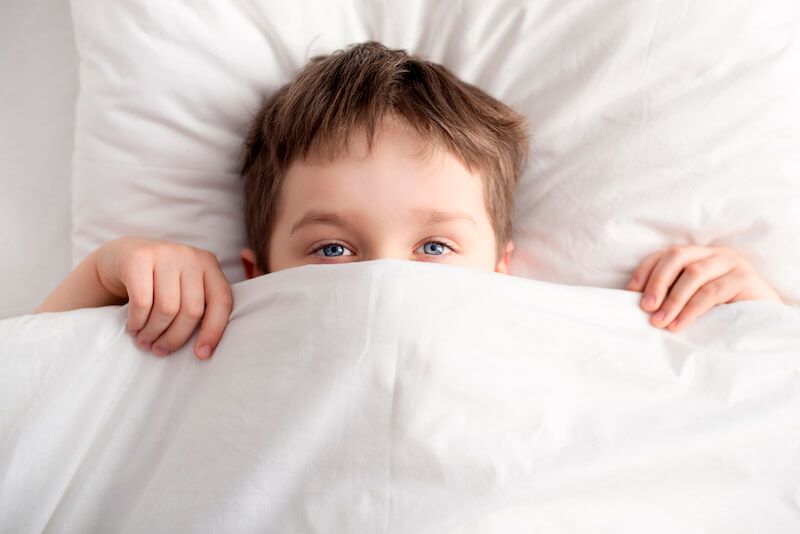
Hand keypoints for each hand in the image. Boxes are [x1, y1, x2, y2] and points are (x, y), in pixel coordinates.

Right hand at [95, 236, 232, 358]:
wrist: (122, 256)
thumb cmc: (159, 281)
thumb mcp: (184, 287)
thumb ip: (199, 306)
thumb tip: (204, 350)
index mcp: (209, 264)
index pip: (222, 301)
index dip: (214, 331)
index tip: (201, 355)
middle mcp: (190, 256)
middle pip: (192, 310)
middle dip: (175, 338)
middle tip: (160, 350)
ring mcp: (165, 253)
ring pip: (167, 309)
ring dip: (154, 332)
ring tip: (145, 341)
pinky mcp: (138, 258)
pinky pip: (143, 302)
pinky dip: (138, 321)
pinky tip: (134, 327)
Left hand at [626, 245, 781, 331]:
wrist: (764, 322)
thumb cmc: (722, 311)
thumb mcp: (692, 299)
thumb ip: (672, 294)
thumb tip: (641, 304)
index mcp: (697, 254)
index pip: (665, 254)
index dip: (646, 270)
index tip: (631, 291)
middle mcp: (713, 253)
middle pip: (677, 257)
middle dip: (657, 282)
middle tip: (646, 307)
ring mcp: (730, 263)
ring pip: (693, 274)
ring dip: (673, 300)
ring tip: (660, 322)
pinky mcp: (744, 278)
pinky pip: (711, 291)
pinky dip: (691, 309)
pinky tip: (679, 323)